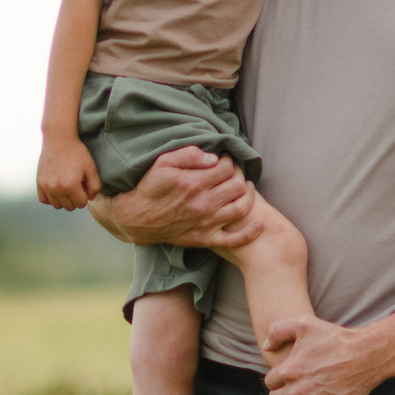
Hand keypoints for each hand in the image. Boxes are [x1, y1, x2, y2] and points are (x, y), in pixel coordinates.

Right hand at [37, 135, 102, 211]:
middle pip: (69, 206)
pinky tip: (57, 188)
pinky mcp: (39, 182)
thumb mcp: (91, 168)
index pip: (81, 203)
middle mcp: (56, 188)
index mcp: (71, 186)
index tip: (84, 184)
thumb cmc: (77, 152)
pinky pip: (44, 200)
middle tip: (77, 184)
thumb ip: (95, 186)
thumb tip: (89, 199)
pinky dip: (51, 197)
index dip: (85, 195)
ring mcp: (46, 186)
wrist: (59, 138)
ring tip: (67, 186)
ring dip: (64, 199)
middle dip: (75, 198)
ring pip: (57, 205)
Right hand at [93, 145, 255, 250]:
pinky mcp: (205, 239)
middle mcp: (202, 204)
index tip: (225, 159)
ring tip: (244, 187)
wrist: (135, 218)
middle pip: (237, 185)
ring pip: (241, 208)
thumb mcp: (162, 163)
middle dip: (239, 174)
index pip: (225, 168)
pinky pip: (234, 240)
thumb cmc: (149, 187)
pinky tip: (258, 224)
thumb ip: (189, 155)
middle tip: (234, 171)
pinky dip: (250, 233)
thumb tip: (214, 157)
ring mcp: (205, 224)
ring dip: (248, 195)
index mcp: (193, 183)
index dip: (229, 160)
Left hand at [262, 312, 380, 394]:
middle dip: (282, 392)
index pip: (269, 382)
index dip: (278, 378)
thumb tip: (266, 347)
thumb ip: (278, 330)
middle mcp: (298, 391)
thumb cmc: (336, 338)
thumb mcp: (305, 324)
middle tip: (295, 387)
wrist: (366, 355)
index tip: (290, 375)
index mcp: (289, 370)